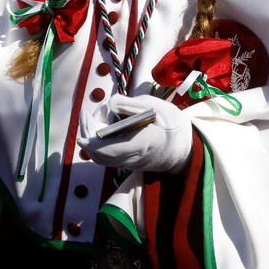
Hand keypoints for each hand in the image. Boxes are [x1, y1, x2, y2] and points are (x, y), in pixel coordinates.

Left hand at [77, 94, 192, 173]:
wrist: (184, 149)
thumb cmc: (170, 124)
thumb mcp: (155, 106)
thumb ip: (130, 104)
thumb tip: (109, 103)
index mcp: (142, 143)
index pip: (111, 150)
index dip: (92, 141)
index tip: (83, 128)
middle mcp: (133, 158)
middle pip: (100, 155)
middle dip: (87, 133)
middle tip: (86, 113)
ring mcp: (129, 164)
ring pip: (100, 157)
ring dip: (91, 138)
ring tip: (95, 116)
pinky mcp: (127, 164)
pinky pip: (106, 156)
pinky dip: (98, 142)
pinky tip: (103, 125)